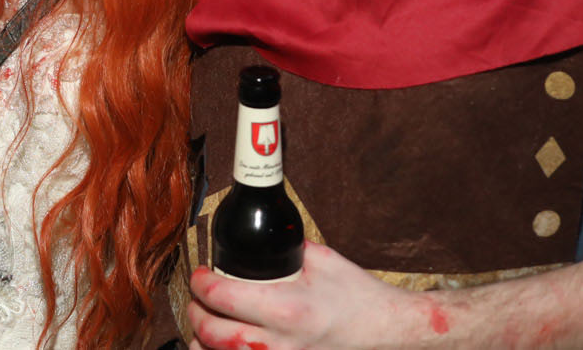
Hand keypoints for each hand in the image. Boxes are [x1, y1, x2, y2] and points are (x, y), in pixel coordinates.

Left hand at [187, 245, 455, 349]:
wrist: (387, 332)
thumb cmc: (357, 296)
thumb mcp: (320, 260)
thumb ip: (281, 251)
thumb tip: (250, 243)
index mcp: (287, 308)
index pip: (223, 296)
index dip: (200, 282)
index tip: (200, 274)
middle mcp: (282, 343)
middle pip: (213, 334)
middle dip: (195, 313)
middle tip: (197, 298)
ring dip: (204, 341)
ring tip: (205, 324)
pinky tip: (223, 345)